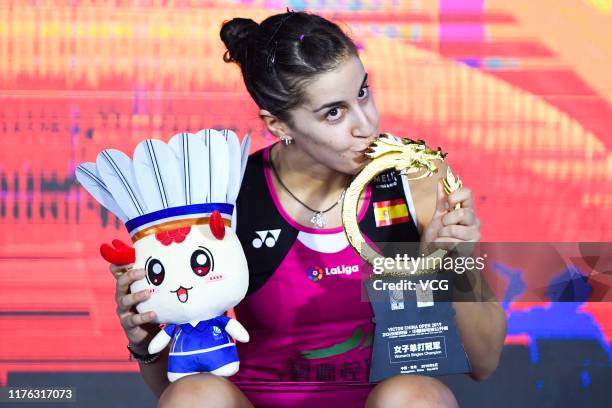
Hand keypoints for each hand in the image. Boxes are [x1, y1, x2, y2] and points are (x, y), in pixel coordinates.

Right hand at [103, 238, 159, 354]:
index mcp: (127, 285)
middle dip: (130, 276)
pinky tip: (153, 314)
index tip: (130, 258)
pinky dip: (143, 316)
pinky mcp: (128, 324)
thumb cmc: (150, 306)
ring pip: (125, 301)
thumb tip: (168, 258)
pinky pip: (133, 319)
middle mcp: (122, 296)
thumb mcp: (151, 290)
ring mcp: (123, 310)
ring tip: (148, 293)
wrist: (147, 334)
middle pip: (120, 283)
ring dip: (136, 296)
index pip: (117, 271)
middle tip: (143, 271)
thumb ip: (154, 278)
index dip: (120, 263)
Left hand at [420, 180, 480, 257]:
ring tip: (442, 238)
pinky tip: (444, 247)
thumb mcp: (438, 216)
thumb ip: (442, 200)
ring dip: (442, 234)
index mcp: (467, 210)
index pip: (468, 193)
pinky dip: (442, 244)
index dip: (455, 195)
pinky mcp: (470, 249)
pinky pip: (452, 243)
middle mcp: (474, 221)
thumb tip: (441, 181)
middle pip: (462, 213)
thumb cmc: (439, 235)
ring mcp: (474, 236)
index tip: (448, 203)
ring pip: (454, 229)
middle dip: (446, 220)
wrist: (436, 254)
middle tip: (443, 226)